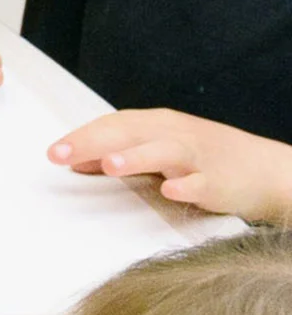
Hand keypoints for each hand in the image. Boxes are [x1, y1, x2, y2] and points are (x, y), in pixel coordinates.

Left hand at [48, 109, 291, 221]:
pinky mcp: (218, 181)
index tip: (52, 152)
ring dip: (135, 157)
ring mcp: (197, 157)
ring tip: (109, 165)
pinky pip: (201, 182)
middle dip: (93, 143)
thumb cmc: (199, 159)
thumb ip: (116, 153)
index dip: (82, 136)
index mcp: (155, 125)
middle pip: (130, 133)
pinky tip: (170, 190)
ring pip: (164, 151)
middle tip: (61, 154)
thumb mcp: (155, 151)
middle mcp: (173, 135)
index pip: (113, 124)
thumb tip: (74, 161)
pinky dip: (186, 185)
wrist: (262, 169)